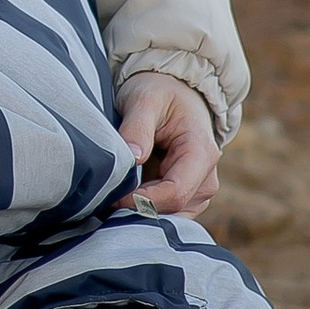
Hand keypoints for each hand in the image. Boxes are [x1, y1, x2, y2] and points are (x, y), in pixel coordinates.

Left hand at [117, 73, 220, 216]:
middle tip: (104, 200)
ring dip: (139, 212)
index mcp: (201, 153)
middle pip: (172, 210)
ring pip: (169, 217)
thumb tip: (132, 157)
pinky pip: (164, 213)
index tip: (111, 196)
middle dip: (138, 209)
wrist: (174, 91)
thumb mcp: (144, 99)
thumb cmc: (159, 92)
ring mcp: (197, 191)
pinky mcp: (185, 196)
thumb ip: (138, 127)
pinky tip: (121, 198)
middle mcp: (206, 178)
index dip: (141, 201)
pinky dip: (142, 210)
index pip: (175, 193)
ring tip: (110, 197)